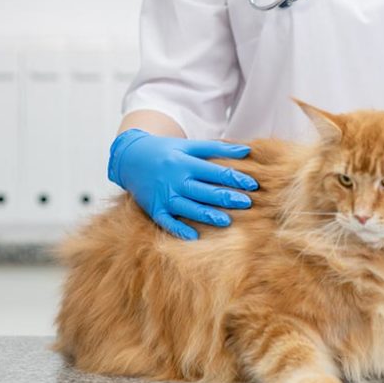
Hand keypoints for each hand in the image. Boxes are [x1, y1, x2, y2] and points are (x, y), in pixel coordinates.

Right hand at [107, 129, 258, 239]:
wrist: (130, 157)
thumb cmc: (166, 151)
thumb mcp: (189, 146)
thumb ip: (217, 148)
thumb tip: (246, 150)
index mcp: (185, 162)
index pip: (215, 172)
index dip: (235, 178)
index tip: (253, 184)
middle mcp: (175, 180)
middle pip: (204, 191)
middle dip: (226, 197)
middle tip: (247, 203)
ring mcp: (164, 196)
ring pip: (188, 208)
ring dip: (207, 215)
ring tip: (226, 221)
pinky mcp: (154, 208)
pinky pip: (167, 222)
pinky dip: (179, 229)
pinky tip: (194, 236)